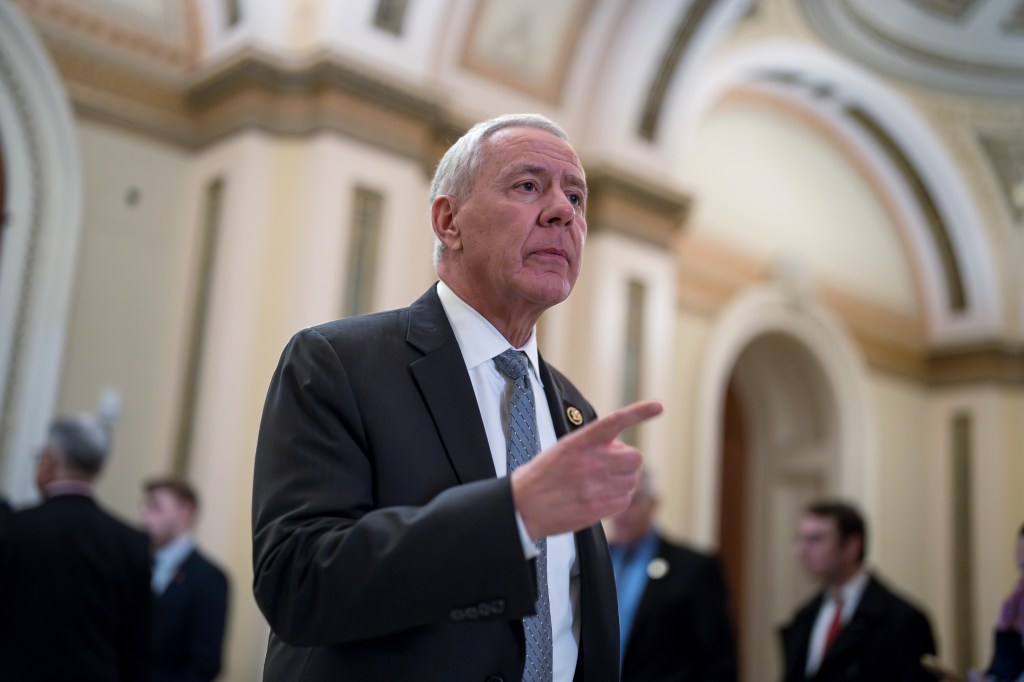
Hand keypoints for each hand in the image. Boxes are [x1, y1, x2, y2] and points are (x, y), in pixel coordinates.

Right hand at [510, 400, 663, 539]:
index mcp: (580, 442)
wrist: (524, 506)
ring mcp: (597, 485)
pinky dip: (616, 501)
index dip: (640, 412)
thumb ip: (591, 445)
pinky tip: (599, 499)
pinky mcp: (599, 507)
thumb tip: (617, 448)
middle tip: (611, 467)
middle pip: (635, 458)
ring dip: (622, 483)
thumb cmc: (542, 477)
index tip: (658, 407)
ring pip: (632, 481)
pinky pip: (624, 501)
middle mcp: (591, 461)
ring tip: (600, 486)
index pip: (616, 421)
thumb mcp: (563, 449)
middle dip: (627, 463)